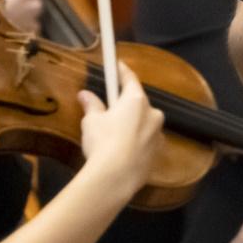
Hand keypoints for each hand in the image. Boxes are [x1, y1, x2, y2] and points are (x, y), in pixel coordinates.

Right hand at [78, 64, 164, 194]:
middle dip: (124, 105)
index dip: (122, 70)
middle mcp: (152, 114)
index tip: (117, 63)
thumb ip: (92, 105)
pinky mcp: (158, 154)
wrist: (115, 178)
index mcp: (136, 100)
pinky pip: (146, 142)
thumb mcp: (91, 121)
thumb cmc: (103, 142)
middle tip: (109, 110)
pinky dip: (136, 143)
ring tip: (113, 137)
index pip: (130, 78)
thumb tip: (85, 95)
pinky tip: (122, 152)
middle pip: (138, 103)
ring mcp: (158, 135)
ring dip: (132, 125)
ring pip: (143, 124)